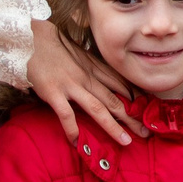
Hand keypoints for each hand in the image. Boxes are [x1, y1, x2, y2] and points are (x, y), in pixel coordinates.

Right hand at [26, 30, 148, 147]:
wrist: (33, 38)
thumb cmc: (57, 49)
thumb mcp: (82, 56)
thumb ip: (96, 70)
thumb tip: (110, 84)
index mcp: (96, 69)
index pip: (122, 86)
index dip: (137, 101)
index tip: (148, 113)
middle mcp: (88, 78)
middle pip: (115, 101)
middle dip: (132, 118)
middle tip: (145, 133)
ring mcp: (71, 85)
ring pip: (98, 109)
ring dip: (113, 126)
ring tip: (125, 141)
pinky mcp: (54, 92)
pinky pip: (66, 114)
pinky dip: (72, 129)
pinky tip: (77, 143)